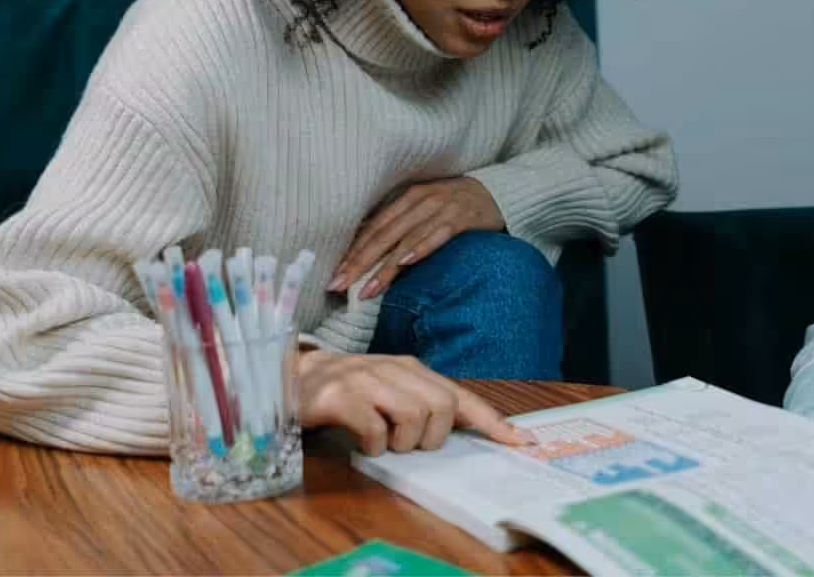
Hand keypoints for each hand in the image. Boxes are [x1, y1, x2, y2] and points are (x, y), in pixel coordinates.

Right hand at [297, 350, 533, 454]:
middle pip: (442, 407)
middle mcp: (394, 369)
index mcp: (412, 369)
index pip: (461, 395)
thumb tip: (457, 428)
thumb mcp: (389, 391)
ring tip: (382, 442)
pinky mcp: (340, 396)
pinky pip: (375, 427)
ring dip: (402, 442)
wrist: (292, 376)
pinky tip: (361, 441)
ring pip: (414, 417)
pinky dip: (374, 444)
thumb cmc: (347, 391)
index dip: (492, 421)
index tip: (521, 441)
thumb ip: (420, 403)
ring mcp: (366, 379)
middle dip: (432, 436)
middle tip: (407, 443)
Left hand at [329, 177, 505, 299]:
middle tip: (338, 285)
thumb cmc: (455, 205)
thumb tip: (369, 251)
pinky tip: (405, 262)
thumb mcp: (424, 208)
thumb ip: (401, 224)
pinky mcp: (461, 218)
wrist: (497, 193)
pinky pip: (437, 235)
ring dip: (384, 267)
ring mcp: (440, 208)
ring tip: (367, 289)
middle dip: (358, 263)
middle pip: (383, 235)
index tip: (334, 275)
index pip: (373, 228)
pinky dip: (420, 248)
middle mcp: (420, 201)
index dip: (352, 252)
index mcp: (407, 198)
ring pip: (405, 240)